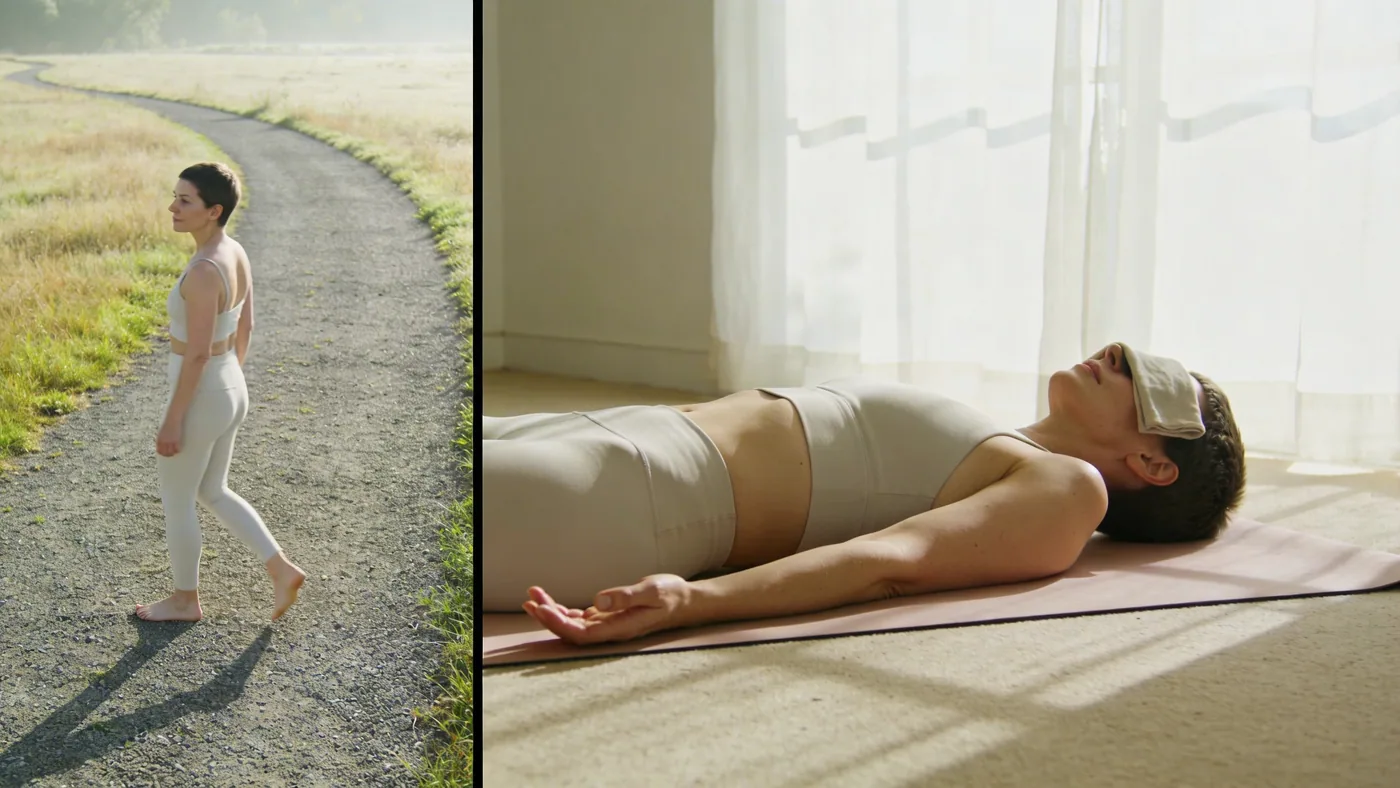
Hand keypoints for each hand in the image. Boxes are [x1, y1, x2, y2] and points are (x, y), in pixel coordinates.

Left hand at [156, 419, 181, 456]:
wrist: (172, 418)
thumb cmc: (168, 423)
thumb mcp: (162, 431)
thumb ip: (162, 437)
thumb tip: (163, 442)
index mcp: (159, 440)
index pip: (159, 450)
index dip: (162, 453)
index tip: (165, 454)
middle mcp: (163, 442)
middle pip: (165, 453)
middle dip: (168, 455)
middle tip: (171, 454)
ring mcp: (170, 441)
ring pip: (171, 452)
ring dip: (173, 453)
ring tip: (175, 452)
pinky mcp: (176, 440)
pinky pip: (177, 449)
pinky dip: (178, 450)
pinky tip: (179, 449)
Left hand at [522, 574, 690, 645]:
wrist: (686, 601)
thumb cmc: (671, 595)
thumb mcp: (652, 591)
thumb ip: (626, 597)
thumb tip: (597, 601)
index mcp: (619, 629)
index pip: (581, 633)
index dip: (559, 624)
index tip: (542, 608)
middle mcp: (610, 632)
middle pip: (571, 631)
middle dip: (548, 616)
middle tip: (530, 598)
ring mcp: (608, 626)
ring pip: (573, 624)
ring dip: (552, 612)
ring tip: (533, 595)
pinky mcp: (608, 617)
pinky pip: (580, 618)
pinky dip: (564, 611)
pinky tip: (551, 602)